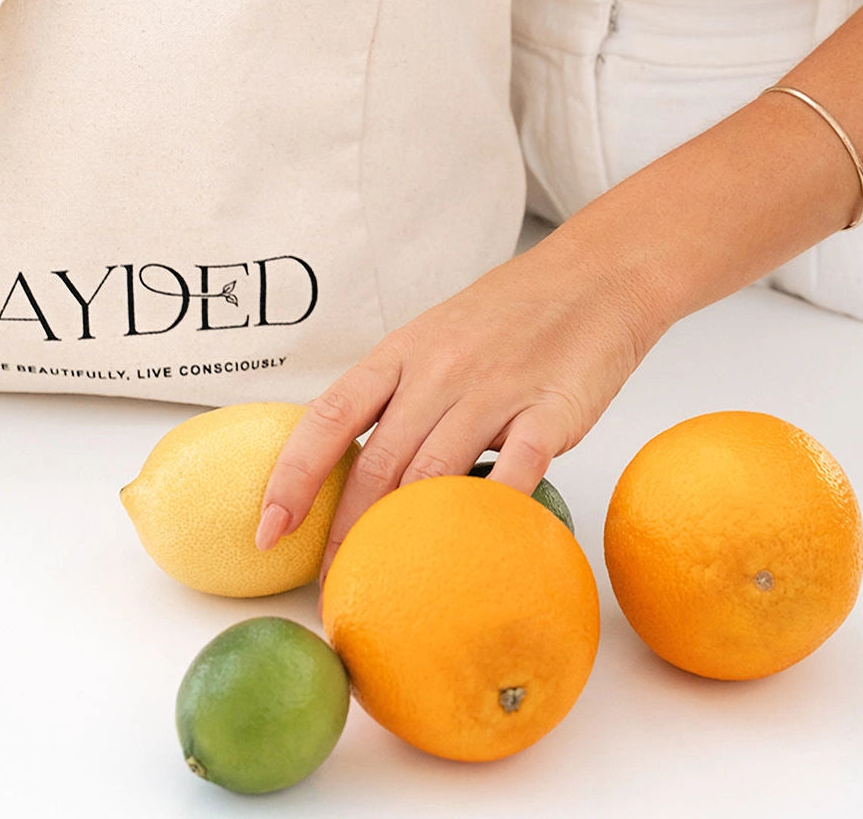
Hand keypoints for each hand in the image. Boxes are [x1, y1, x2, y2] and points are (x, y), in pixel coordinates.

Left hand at [254, 220, 670, 589]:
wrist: (594, 276)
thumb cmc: (507, 315)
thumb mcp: (434, 339)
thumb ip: (396, 396)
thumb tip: (352, 464)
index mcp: (400, 354)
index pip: (329, 417)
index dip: (292, 476)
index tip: (268, 527)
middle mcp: (437, 371)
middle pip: (376, 462)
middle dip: (345, 532)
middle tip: (331, 585)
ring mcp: (493, 390)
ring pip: (432, 474)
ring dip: (403, 537)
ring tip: (386, 586)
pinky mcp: (550, 410)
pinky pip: (515, 469)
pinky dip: (490, 511)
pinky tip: (474, 547)